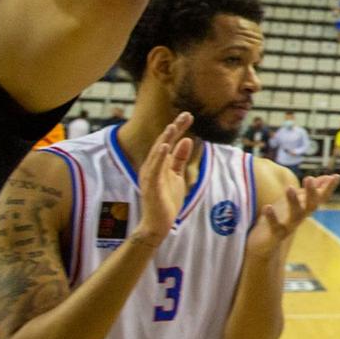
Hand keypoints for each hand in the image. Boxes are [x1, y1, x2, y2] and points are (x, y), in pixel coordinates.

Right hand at [134, 113, 196, 245]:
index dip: (178, 128)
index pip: (169, 142)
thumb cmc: (166, 200)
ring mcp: (150, 176)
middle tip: (186, 114)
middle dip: (174, 128)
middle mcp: (152, 167)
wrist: (158, 224)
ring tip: (173, 126)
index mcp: (159, 164)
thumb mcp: (177, 175)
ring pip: (157, 153)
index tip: (189, 115)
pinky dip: (159, 157)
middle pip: (163, 143)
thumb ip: (180, 159)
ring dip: (165, 139)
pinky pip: (154, 169)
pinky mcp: (151, 186)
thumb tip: (187, 139)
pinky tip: (165, 146)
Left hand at [247, 173, 338, 256]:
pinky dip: (272, 217)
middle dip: (311, 192)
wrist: (265, 246)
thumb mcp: (295, 202)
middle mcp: (300, 217)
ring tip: (290, 187)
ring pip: (295, 215)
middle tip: (309, 178)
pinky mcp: (275, 235)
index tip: (336, 176)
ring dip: (294, 201)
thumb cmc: (280, 220)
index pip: (320, 197)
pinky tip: (268, 206)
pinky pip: (276, 227)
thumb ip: (309, 191)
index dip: (328, 188)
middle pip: (310, 206)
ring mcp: (289, 227)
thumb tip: (327, 177)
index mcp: (305, 209)